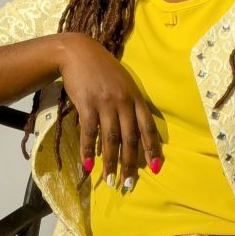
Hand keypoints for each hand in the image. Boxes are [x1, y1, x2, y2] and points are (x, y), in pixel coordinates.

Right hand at [57, 33, 161, 186]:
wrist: (79, 52)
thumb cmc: (103, 69)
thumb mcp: (124, 83)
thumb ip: (130, 104)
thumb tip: (135, 131)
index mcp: (136, 97)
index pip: (148, 127)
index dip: (152, 149)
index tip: (155, 168)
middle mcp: (124, 102)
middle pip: (130, 138)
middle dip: (130, 163)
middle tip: (129, 183)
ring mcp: (106, 103)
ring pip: (111, 139)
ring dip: (111, 162)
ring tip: (110, 180)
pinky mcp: (87, 105)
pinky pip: (90, 132)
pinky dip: (89, 150)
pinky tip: (87, 164)